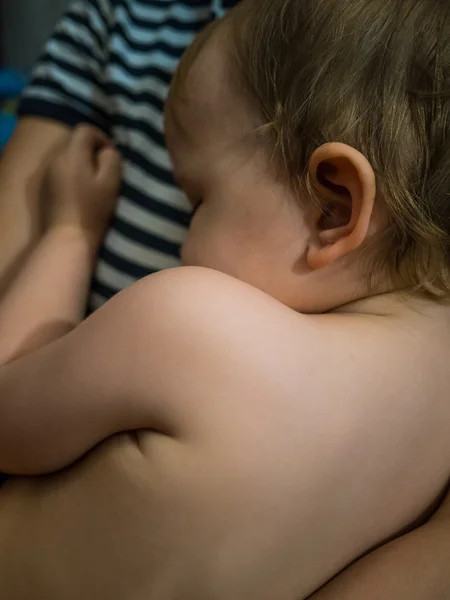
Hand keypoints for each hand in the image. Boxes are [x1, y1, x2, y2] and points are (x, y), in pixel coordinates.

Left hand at [45, 124, 121, 246]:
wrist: (67, 237)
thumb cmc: (92, 210)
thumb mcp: (110, 182)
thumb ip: (111, 159)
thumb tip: (107, 150)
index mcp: (72, 154)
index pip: (85, 130)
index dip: (101, 138)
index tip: (111, 155)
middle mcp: (55, 158)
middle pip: (74, 142)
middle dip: (90, 151)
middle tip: (105, 169)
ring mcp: (47, 173)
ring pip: (67, 157)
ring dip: (81, 163)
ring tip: (93, 180)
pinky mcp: (45, 187)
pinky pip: (60, 170)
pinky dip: (71, 173)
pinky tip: (80, 191)